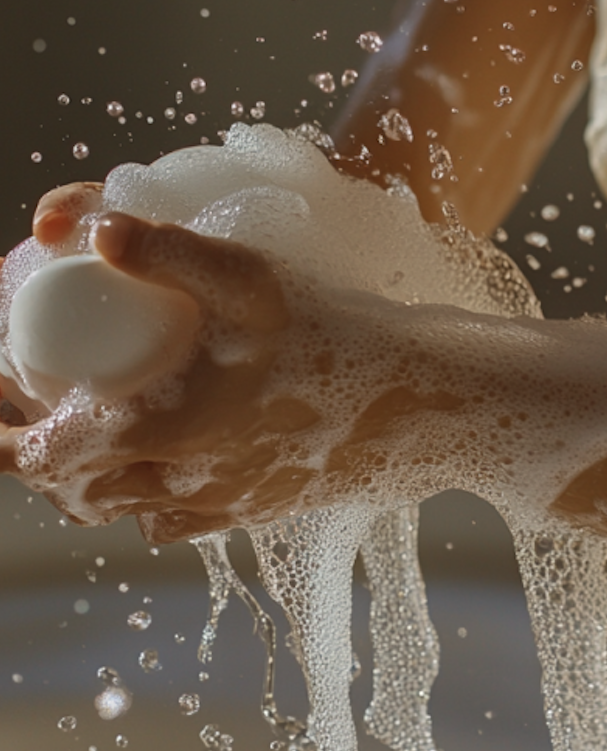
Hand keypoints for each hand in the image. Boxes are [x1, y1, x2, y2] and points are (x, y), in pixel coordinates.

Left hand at [0, 203, 318, 542]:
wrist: (420, 404)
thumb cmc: (337, 334)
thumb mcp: (251, 279)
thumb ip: (171, 251)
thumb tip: (94, 230)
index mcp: (159, 431)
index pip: (41, 458)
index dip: (2, 432)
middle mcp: (180, 482)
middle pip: (73, 492)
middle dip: (39, 456)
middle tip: (35, 410)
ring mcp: (220, 505)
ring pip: (122, 510)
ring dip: (89, 479)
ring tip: (90, 434)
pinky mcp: (257, 512)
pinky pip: (178, 520)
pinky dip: (150, 497)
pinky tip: (165, 461)